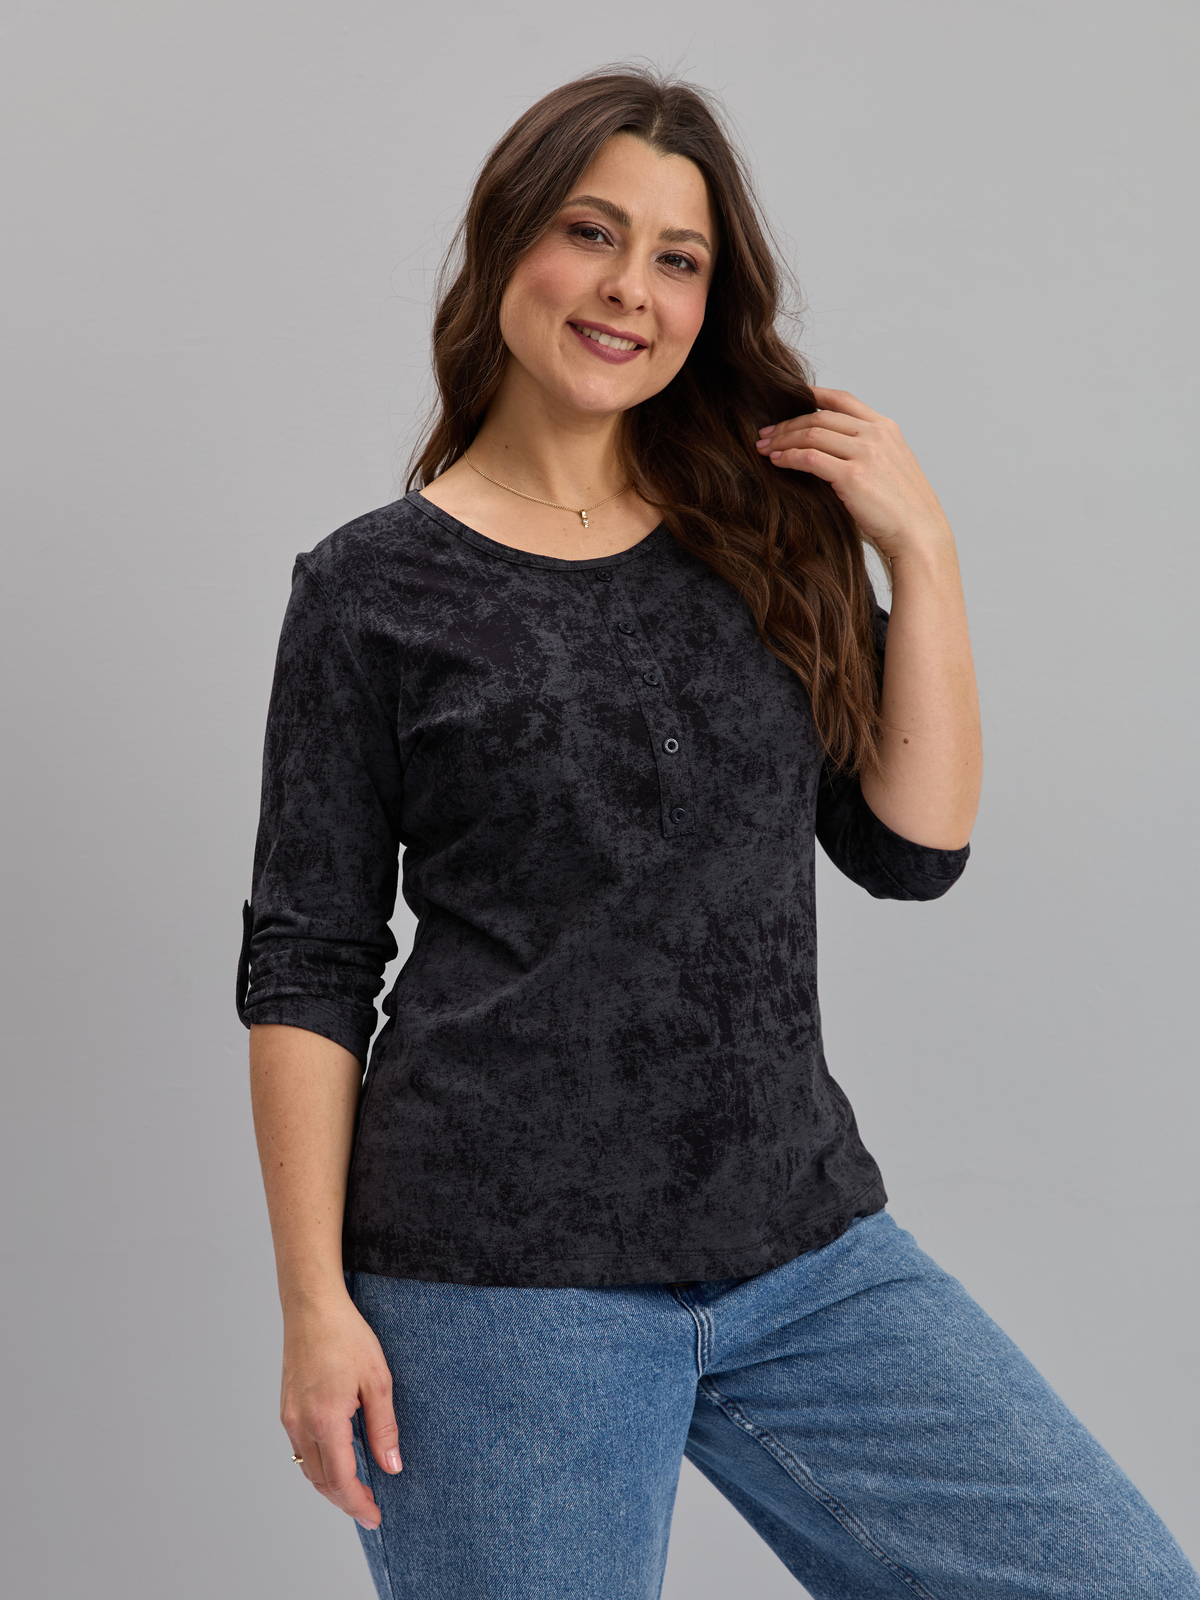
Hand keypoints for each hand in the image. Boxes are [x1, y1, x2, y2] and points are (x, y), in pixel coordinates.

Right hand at [280, 1289, 400, 1529]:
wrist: (312, 1307)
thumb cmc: (347, 1336)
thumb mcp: (378, 1380)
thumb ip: (384, 1427)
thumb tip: (392, 1467)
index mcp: (325, 1419)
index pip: (341, 1479)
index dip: (358, 1503)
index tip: (375, 1516)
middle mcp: (301, 1424)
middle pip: (321, 1481)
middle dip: (346, 1501)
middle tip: (370, 1512)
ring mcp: (289, 1417)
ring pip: (308, 1469)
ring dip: (331, 1487)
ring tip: (357, 1492)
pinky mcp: (286, 1409)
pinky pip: (301, 1451)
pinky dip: (319, 1466)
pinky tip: (338, 1462)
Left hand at [755, 386, 951, 564]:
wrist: (919, 535)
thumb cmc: (903, 511)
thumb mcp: (890, 469)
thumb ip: (866, 453)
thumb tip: (832, 452)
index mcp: (886, 429)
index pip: (843, 400)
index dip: (813, 395)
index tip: (789, 398)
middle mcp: (876, 435)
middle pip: (820, 417)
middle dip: (787, 424)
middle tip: (765, 434)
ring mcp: (866, 453)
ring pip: (811, 434)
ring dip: (782, 440)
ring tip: (764, 448)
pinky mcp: (853, 475)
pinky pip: (810, 458)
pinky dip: (789, 457)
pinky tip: (777, 462)